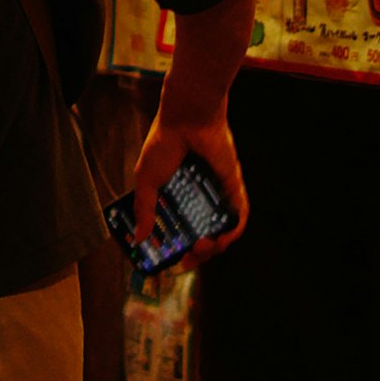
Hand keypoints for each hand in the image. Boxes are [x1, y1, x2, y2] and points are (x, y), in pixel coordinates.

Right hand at [123, 108, 247, 263]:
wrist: (186, 119)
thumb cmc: (164, 143)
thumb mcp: (145, 180)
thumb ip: (144, 209)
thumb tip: (140, 238)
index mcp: (178, 197)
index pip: (180, 231)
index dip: (176, 249)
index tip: (171, 261)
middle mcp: (199, 198)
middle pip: (203, 235)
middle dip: (197, 253)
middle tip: (188, 259)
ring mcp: (217, 194)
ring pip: (222, 230)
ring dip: (215, 246)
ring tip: (202, 247)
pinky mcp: (233, 186)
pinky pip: (239, 214)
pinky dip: (234, 229)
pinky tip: (223, 238)